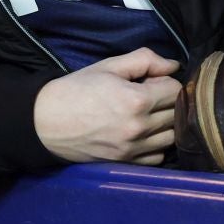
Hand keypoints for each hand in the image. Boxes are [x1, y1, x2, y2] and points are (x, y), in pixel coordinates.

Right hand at [33, 47, 180, 165]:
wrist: (47, 121)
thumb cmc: (77, 89)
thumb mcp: (109, 66)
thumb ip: (145, 60)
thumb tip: (174, 66)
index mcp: (137, 100)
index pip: (175, 90)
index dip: (166, 81)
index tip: (152, 80)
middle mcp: (139, 127)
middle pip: (177, 114)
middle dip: (168, 101)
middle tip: (151, 95)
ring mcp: (134, 148)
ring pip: (172, 136)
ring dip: (166, 123)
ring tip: (149, 114)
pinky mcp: (127, 162)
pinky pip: (158, 156)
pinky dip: (156, 144)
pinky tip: (143, 133)